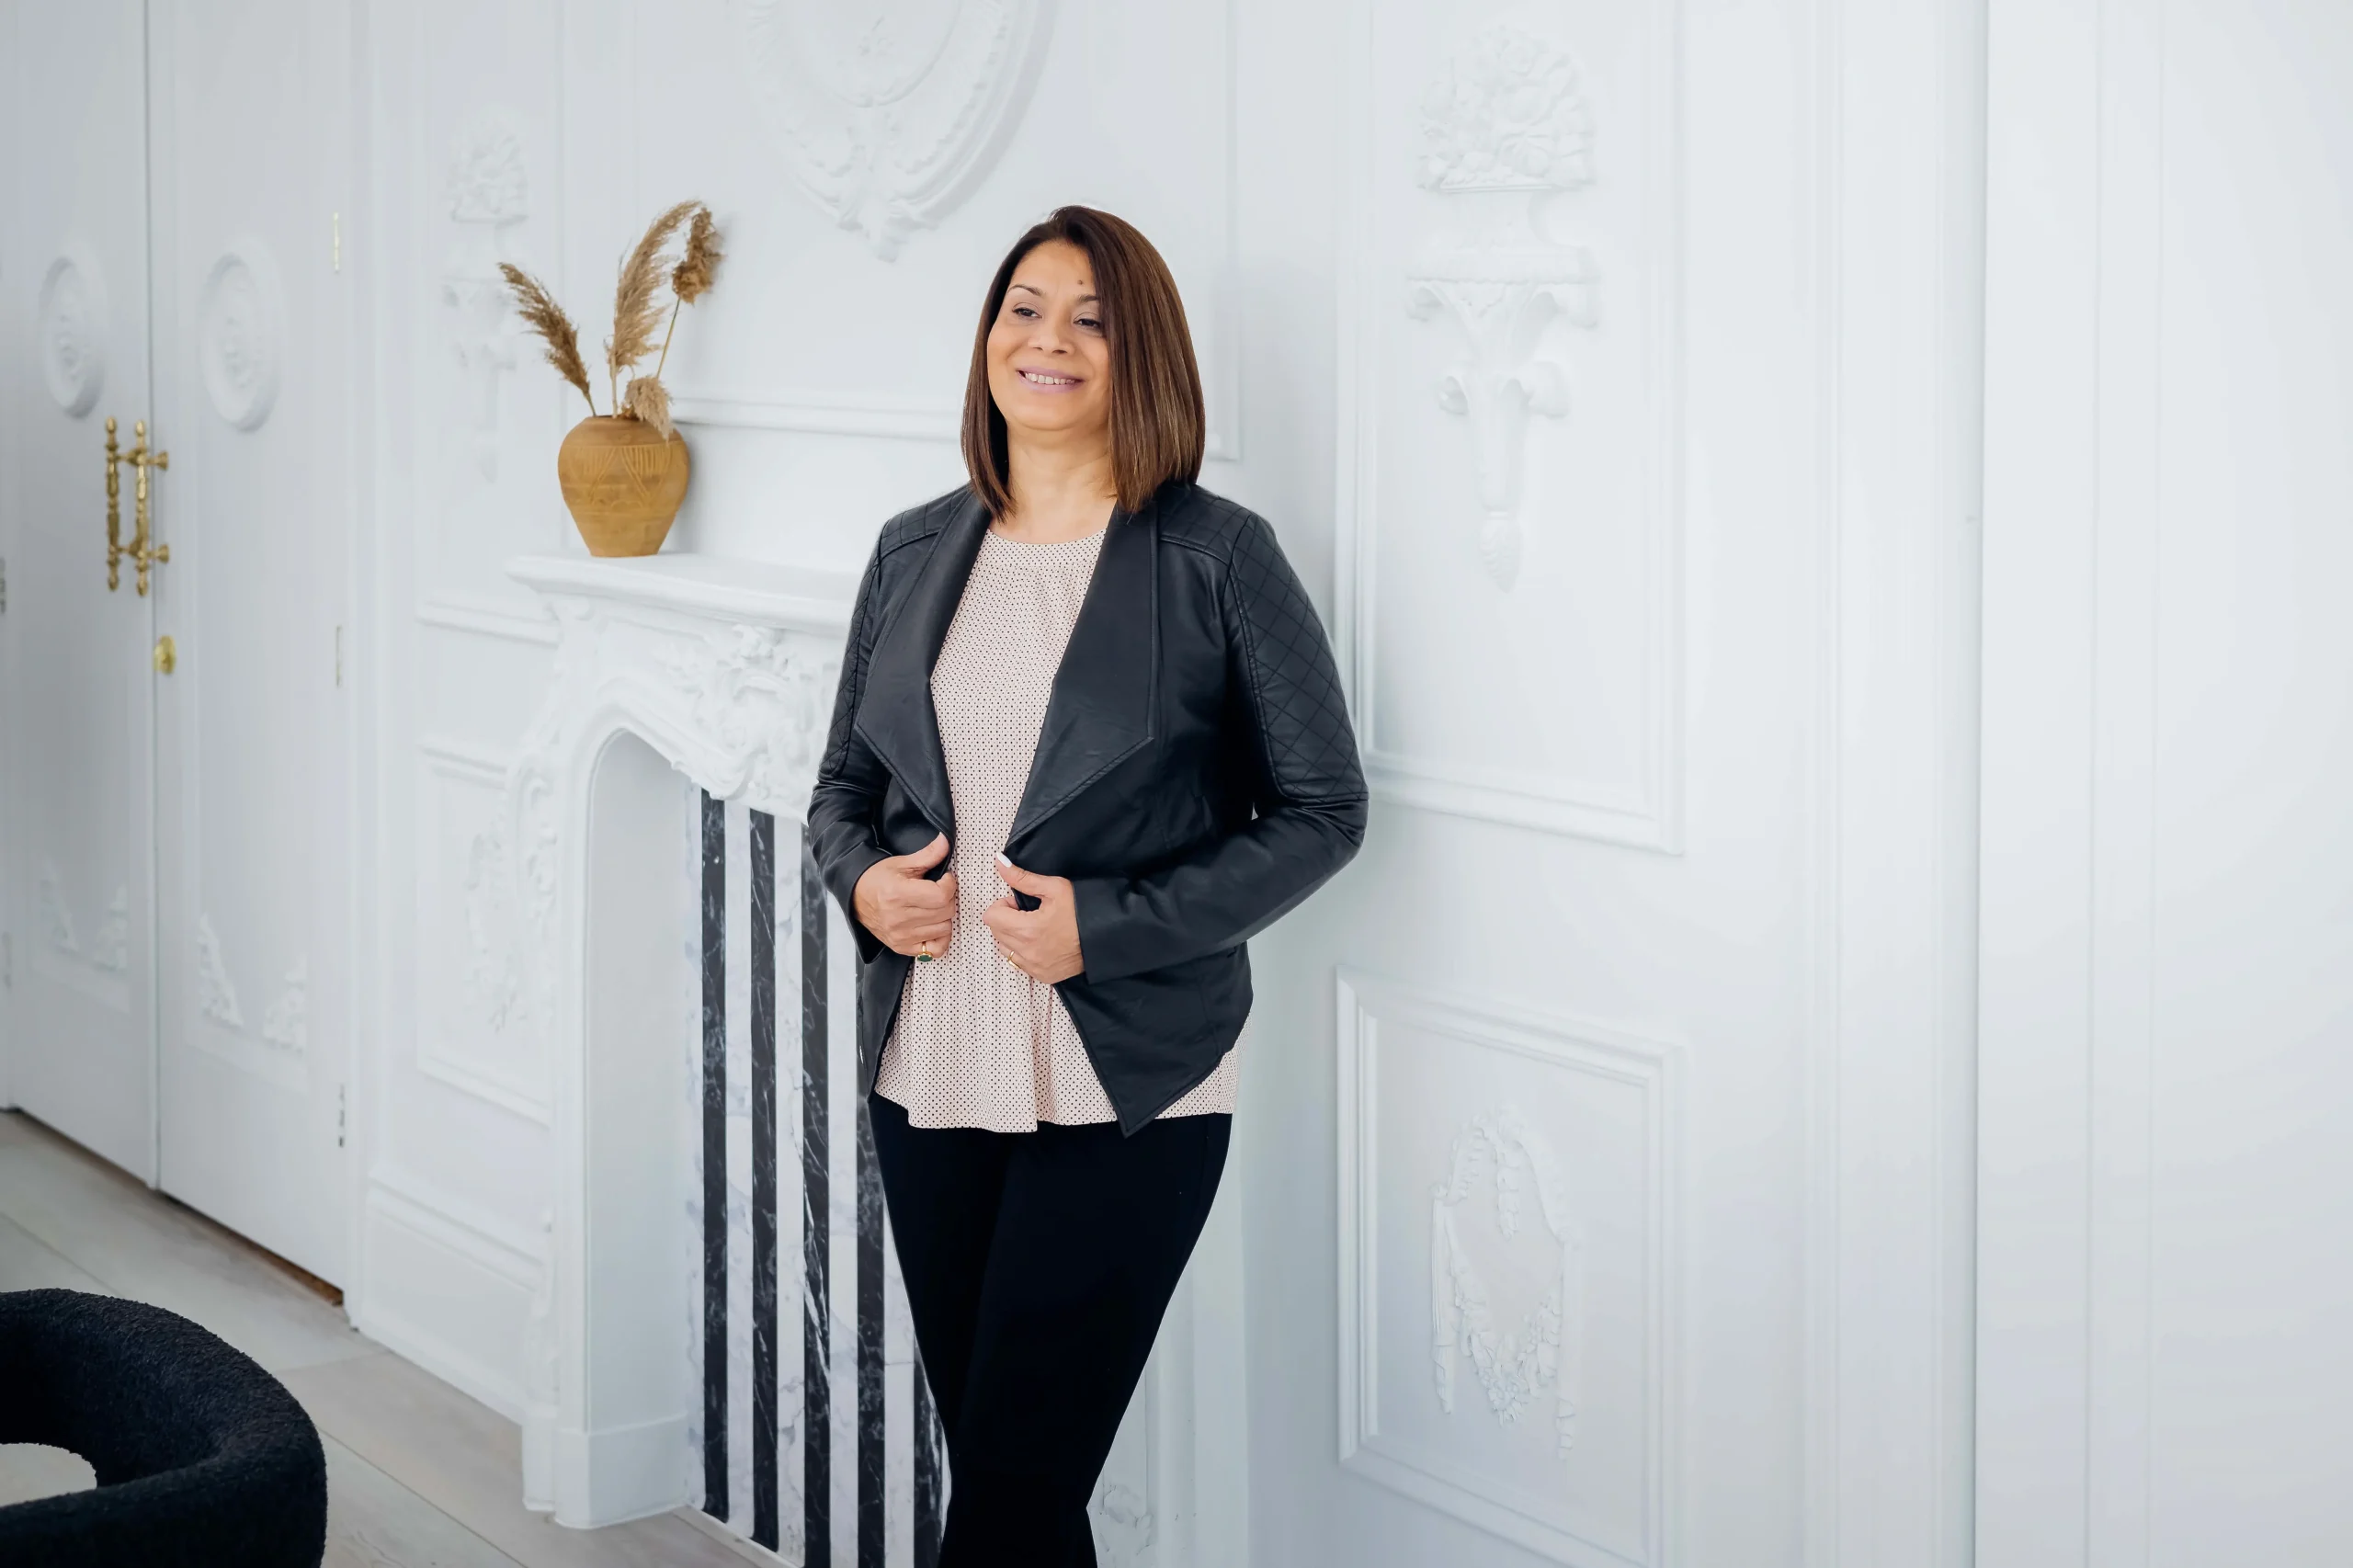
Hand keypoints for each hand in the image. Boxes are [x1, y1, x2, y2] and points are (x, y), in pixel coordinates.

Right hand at [853, 834, 958, 959]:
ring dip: (945, 916)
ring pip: (944, 929)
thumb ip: (927, 855)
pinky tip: (933, 925)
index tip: (945, 878)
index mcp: (897, 894)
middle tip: (939, 890)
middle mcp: (898, 918)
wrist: (855, 895)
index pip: (940, 895)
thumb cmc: (876, 879)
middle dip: (948, 898)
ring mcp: (900, 936)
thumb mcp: (901, 863)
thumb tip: (944, 842)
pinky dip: (940, 938)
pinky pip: (935, 950)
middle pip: (945, 912)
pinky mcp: (901, 947)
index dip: (949, 884)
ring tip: (933, 906)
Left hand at [983, 855, 1084, 983]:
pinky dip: (1024, 952)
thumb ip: (1022, 878)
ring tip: (1035, 928)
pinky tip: (1042, 941)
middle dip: (1007, 919)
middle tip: (1030, 913)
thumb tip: (999, 863)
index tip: (1021, 903)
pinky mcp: (1043, 976)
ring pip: (1004, 949)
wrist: (1109, 936)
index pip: (991, 917)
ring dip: (1013, 937)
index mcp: (1027, 930)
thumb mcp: (1055, 888)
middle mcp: (1027, 953)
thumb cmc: (1084, 910)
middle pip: (995, 932)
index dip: (1004, 905)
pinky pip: (1019, 963)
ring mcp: (1035, 967)